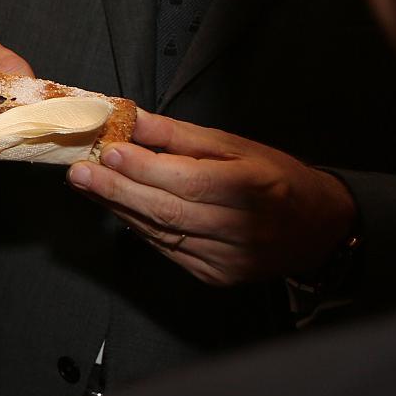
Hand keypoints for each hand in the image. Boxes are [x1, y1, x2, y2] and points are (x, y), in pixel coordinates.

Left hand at [67, 112, 357, 286]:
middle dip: (117, 189)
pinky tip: (117, 206)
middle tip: (78, 171)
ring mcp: (228, 259)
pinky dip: (139, 226)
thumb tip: (131, 118)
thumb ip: (180, 137)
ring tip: (88, 184)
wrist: (316, 229)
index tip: (108, 150)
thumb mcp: (236, 146)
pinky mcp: (215, 276)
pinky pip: (166, 248)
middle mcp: (242, 230)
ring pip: (161, 232)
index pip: (188, 181)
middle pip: (168, 210)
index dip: (145, 168)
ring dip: (119, 207)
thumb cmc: (275, 178)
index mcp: (253, 189)